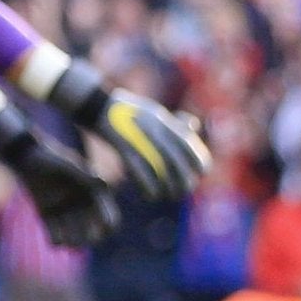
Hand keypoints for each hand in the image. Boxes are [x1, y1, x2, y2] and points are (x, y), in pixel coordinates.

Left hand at [1, 131, 119, 248]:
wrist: (25, 157)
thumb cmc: (48, 157)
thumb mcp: (65, 164)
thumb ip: (82, 173)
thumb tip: (102, 182)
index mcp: (94, 195)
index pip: (109, 217)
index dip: (109, 224)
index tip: (104, 226)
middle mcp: (82, 206)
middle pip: (93, 233)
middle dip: (88, 238)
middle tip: (78, 239)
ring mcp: (66, 212)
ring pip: (75, 237)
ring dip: (72, 242)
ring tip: (64, 240)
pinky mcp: (49, 216)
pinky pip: (55, 235)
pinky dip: (56, 241)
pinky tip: (53, 240)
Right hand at [91, 90, 211, 200]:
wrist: (98, 105)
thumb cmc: (126, 110)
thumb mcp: (154, 111)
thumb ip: (174, 122)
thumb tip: (193, 126)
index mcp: (163, 121)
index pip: (188, 144)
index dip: (199, 160)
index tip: (202, 173)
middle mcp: (154, 129)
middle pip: (176, 160)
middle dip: (183, 179)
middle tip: (184, 190)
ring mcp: (139, 138)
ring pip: (160, 168)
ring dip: (167, 186)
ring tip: (168, 195)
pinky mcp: (123, 147)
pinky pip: (139, 171)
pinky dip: (147, 186)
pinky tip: (150, 195)